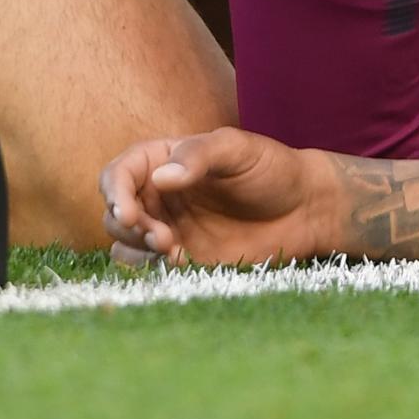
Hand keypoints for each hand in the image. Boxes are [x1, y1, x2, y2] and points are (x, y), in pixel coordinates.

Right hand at [100, 127, 339, 267]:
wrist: (304, 209)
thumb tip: (161, 177)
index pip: (119, 174)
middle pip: (115, 213)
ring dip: (137, 251)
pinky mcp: (179, 255)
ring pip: (124, 244)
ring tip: (174, 250)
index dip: (114, 193)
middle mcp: (157, 195)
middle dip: (130, 228)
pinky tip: (183, 263)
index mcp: (163, 160)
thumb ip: (201, 155)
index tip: (128, 213)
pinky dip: (153, 268)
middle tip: (162, 237)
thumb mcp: (239, 149)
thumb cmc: (272, 169)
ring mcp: (166, 227)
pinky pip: (147, 266)